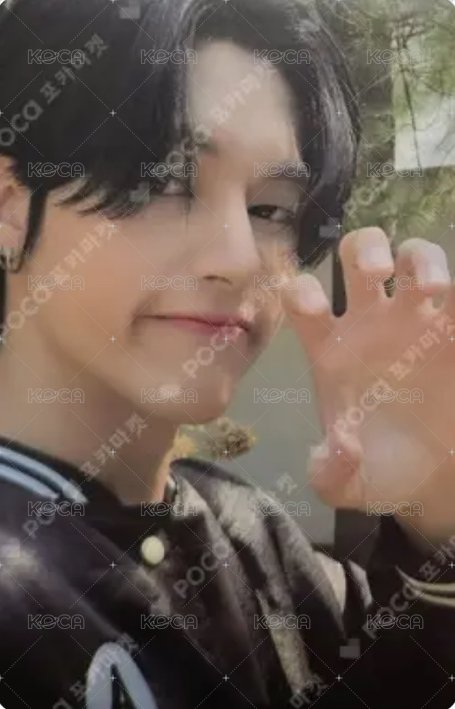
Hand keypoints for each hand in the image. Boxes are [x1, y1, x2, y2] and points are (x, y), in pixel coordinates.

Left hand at [282, 227, 454, 543]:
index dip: (302, 292)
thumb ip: (331, 472)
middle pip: (360, 254)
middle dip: (367, 250)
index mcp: (330, 348)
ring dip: (423, 259)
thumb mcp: (346, 486)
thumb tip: (340, 446)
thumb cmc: (378, 473)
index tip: (314, 307)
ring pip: (417, 257)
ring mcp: (418, 323)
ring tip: (432, 290)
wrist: (431, 483)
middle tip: (378, 274)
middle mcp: (371, 324)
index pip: (304, 298)